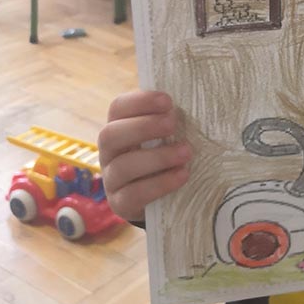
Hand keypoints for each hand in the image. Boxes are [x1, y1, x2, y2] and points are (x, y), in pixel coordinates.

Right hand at [98, 90, 190, 221]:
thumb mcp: (167, 134)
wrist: (161, 197)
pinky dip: (160, 184)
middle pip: (110, 135)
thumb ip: (171, 118)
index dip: (140, 102)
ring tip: (186, 152)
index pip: (118, 108)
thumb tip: (194, 100)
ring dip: (157, 157)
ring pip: (123, 166)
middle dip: (143, 127)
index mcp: (119, 127)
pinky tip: (182, 175)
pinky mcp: (121, 203)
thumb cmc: (166, 154)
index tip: (167, 101)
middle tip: (172, 123)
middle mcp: (109, 152)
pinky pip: (133, 194)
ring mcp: (111, 179)